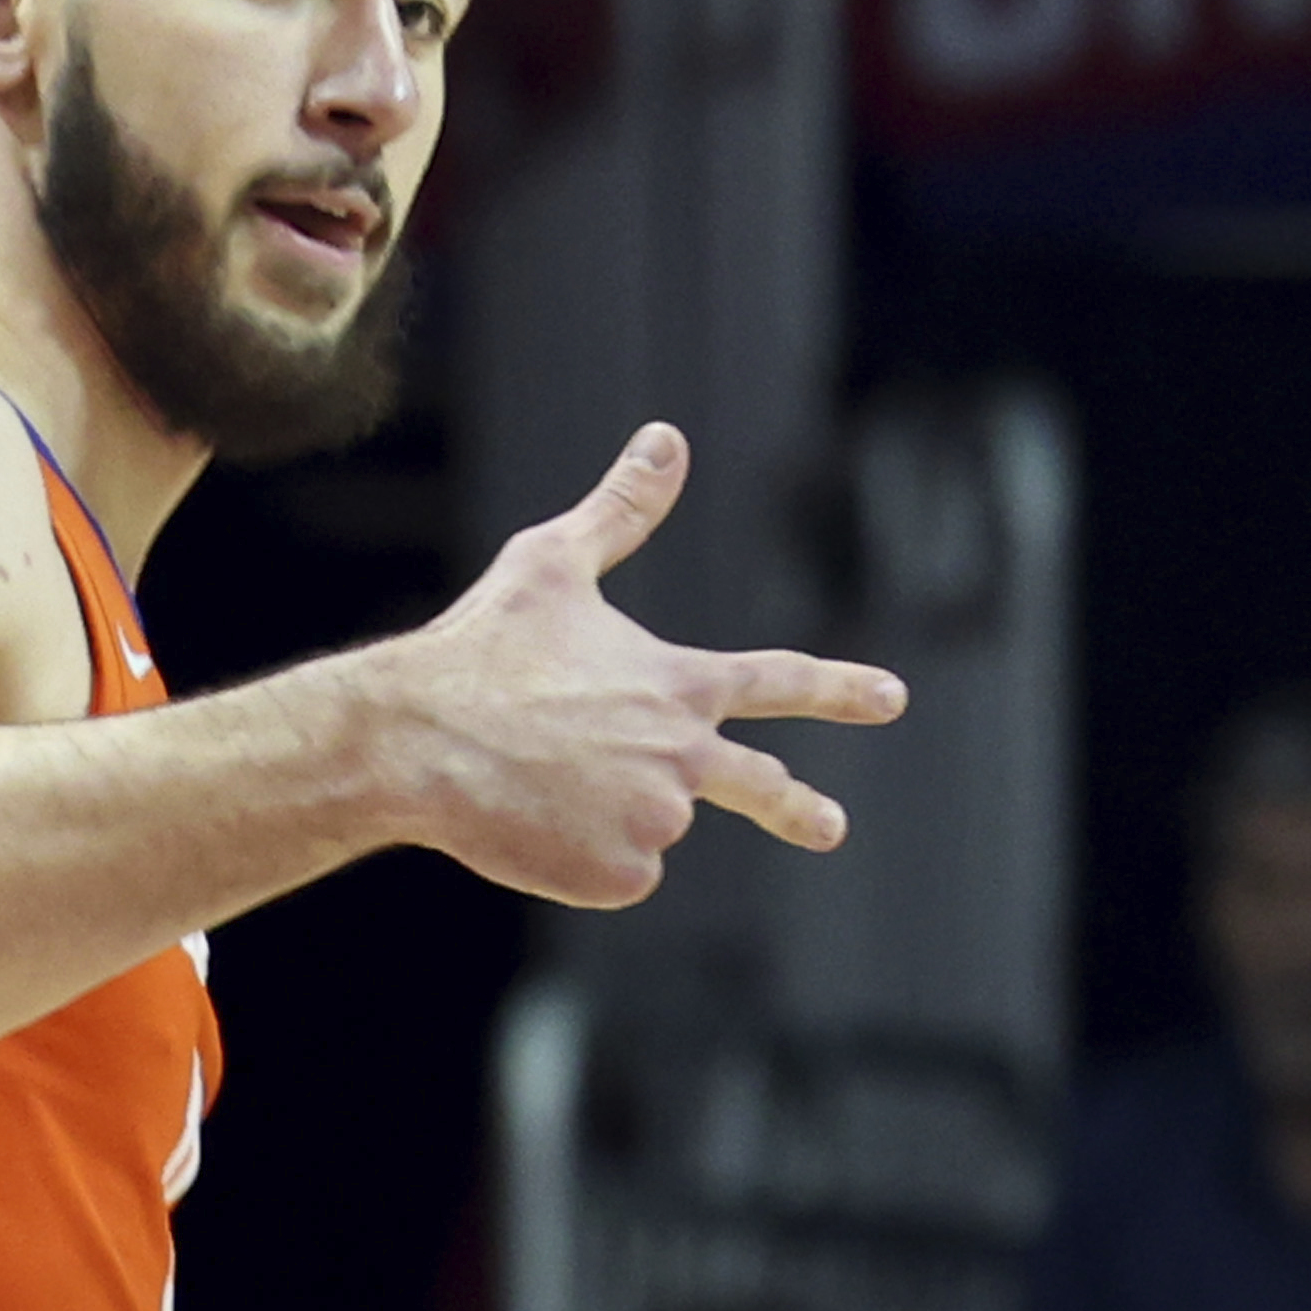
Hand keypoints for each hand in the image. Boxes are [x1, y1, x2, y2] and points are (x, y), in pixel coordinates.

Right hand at [372, 425, 905, 907]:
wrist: (418, 740)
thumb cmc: (483, 648)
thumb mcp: (553, 564)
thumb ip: (623, 510)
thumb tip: (668, 436)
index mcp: (679, 684)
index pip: (778, 681)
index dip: (839, 687)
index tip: (892, 697)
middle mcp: (685, 756)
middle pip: (760, 787)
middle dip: (798, 808)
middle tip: (830, 826)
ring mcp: (659, 820)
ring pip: (648, 822)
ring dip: (601, 806)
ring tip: (537, 776)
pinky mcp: (621, 874)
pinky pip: (614, 871)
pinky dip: (577, 855)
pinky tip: (533, 821)